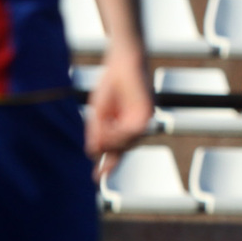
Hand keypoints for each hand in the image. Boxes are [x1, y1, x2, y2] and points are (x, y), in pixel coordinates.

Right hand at [85, 45, 152, 180]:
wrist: (123, 62)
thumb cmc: (111, 84)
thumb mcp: (99, 113)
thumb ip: (97, 132)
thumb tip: (93, 153)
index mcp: (123, 129)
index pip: (117, 152)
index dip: (107, 166)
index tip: (96, 179)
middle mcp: (135, 128)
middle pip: (120, 149)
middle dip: (106, 146)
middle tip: (96, 132)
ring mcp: (142, 122)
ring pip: (127, 143)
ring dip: (111, 138)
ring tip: (101, 124)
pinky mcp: (148, 113)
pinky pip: (134, 131)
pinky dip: (119, 131)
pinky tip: (110, 124)